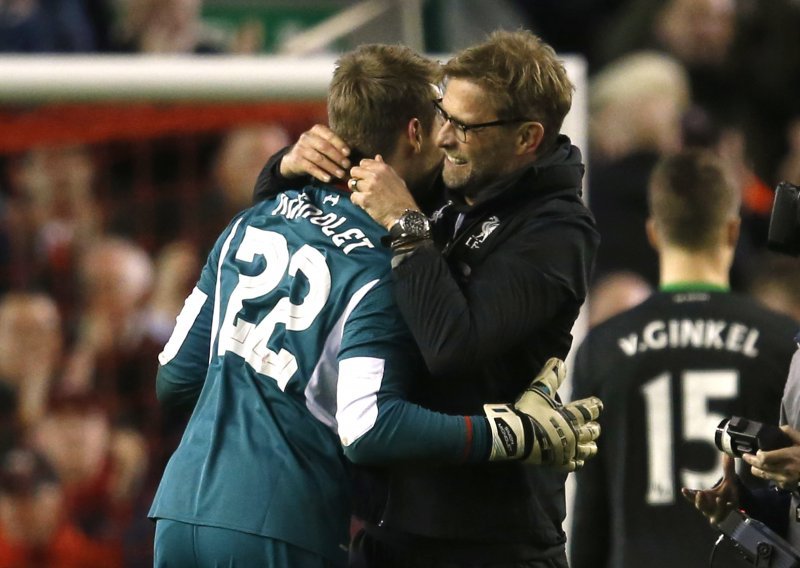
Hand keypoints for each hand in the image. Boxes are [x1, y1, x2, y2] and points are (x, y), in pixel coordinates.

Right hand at [279, 124, 350, 181]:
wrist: (294, 158)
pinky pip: (310, 168)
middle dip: (337, 157)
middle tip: (347, 165)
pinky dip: (320, 174)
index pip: (329, 135)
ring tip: (341, 174)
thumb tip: (353, 152)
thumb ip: (335, 144)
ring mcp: (301, 148)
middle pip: (324, 147)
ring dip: (331, 167)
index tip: (348, 153)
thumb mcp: (323, 142)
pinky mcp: (297, 161)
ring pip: (318, 159)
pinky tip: (328, 179)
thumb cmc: (315, 150)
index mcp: (317, 130)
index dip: (339, 144)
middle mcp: (307, 137)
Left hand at [348, 156, 420, 229]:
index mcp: (383, 168)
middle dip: (357, 179)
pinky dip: (356, 201)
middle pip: (354, 171)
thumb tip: (377, 157)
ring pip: (351, 183)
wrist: (404, 215)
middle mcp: (375, 175)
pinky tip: (364, 204)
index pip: (363, 163)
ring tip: (364, 196)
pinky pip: (353, 196)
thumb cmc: (402, 198)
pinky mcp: (365, 199)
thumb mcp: (396, 179)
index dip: (363, 171)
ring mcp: (369, 187)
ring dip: (356, 190)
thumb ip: (384, 167)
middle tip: (363, 187)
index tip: (367, 178)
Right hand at [484, 358, 602, 471]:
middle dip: (593, 429)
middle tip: (595, 427)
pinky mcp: (557, 462)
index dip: (593, 406)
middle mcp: (572, 434)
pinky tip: (577, 461)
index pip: (587, 410)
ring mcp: (566, 450)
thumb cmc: (528, 412)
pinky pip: (572, 464)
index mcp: (570, 416)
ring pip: (585, 450)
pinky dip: (576, 462)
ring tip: (592, 445)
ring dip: (589, 447)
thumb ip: (550, 376)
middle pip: (590, 432)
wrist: (516, 436)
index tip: (598, 405)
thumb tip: (559, 360)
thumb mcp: (538, 391)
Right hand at [681, 453, 738, 524]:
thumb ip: (727, 468)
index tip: (684, 490)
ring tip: (719, 499)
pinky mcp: (724, 520)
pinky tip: (731, 504)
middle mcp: (707, 507)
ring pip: (712, 512)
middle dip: (699, 500)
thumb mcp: (729, 482)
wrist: (737, 513)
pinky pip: (724, 515)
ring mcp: (715, 515)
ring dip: (715, 505)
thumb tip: (727, 453)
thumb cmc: (728, 497)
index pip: (693, 496)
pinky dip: (727, 510)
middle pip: (699, 505)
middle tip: (700, 493)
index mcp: (704, 498)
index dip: (688, 494)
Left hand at [742, 425, 799, 489]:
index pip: (765, 458)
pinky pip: (771, 480)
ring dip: (756, 468)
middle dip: (751, 460)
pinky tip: (764, 469)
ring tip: (751, 462)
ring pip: (763, 474)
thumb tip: (779, 428)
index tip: (756, 450)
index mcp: (788, 456)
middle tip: (745, 455)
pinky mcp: (786, 484)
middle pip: (761, 466)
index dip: (758, 454)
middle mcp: (785, 468)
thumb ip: (790, 432)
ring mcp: (786, 478)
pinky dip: (765, 475)